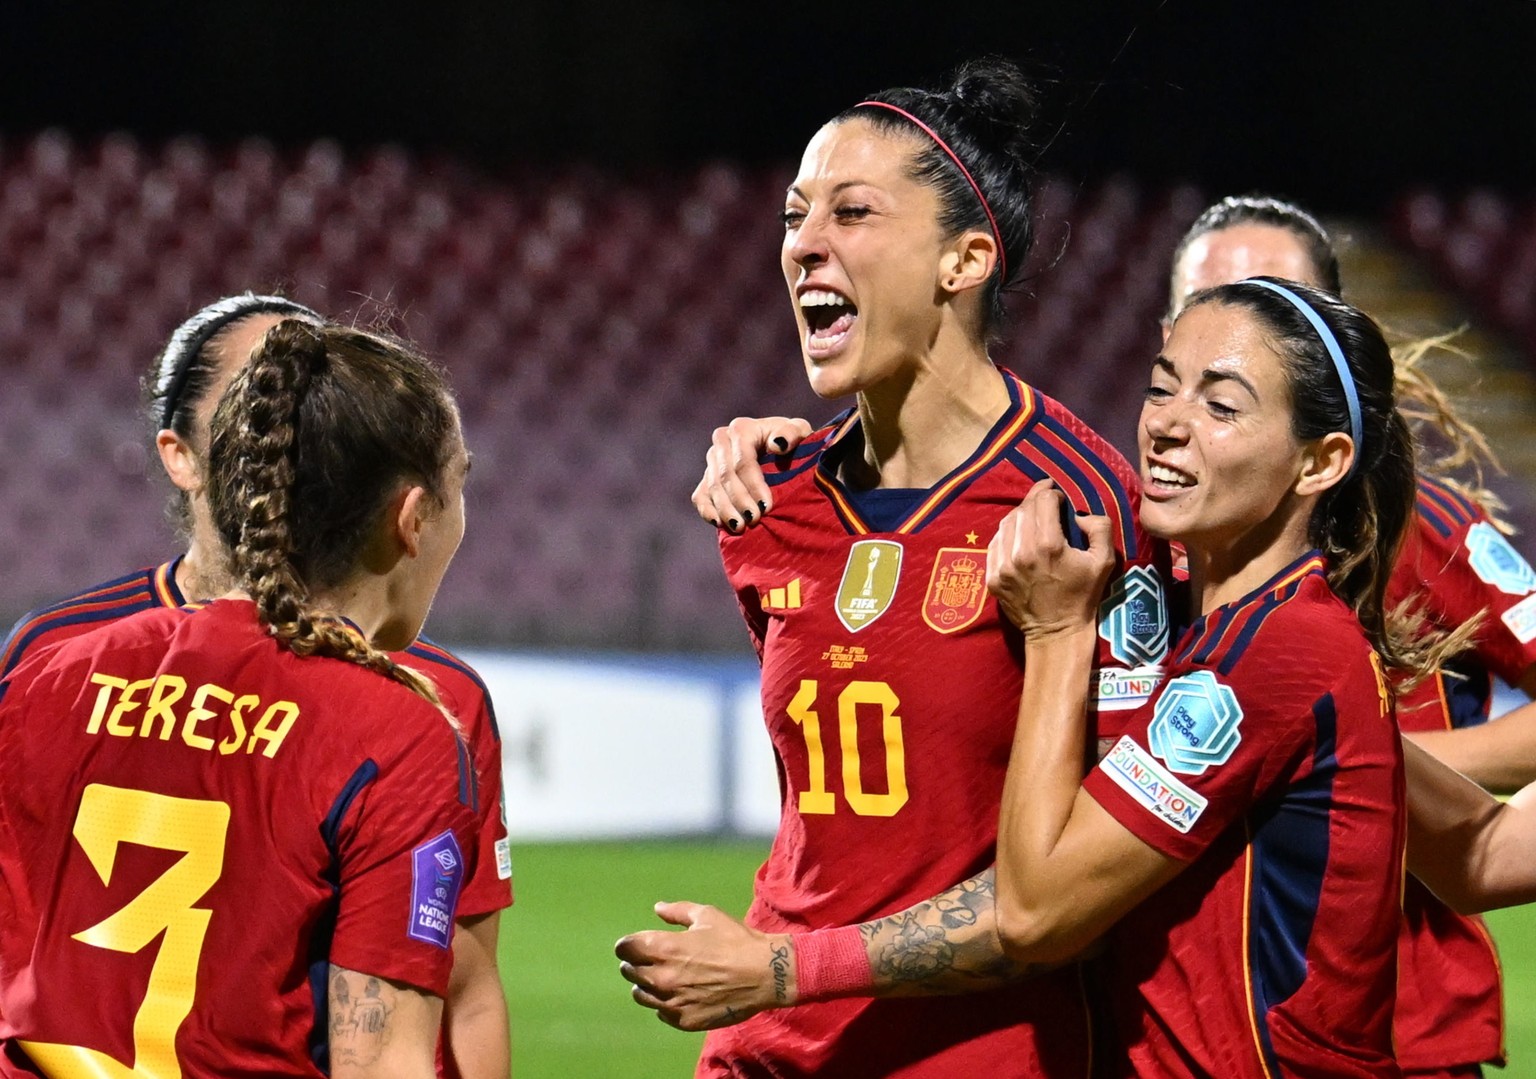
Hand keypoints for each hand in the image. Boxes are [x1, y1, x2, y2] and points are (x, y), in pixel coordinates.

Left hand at [615, 901, 795, 1030]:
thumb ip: (677, 911)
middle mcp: (662, 977)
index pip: (625, 949)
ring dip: (646, 985)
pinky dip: (664, 1003)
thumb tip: (657, 908)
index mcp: (663, 947)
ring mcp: (672, 1002)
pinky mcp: (683, 1020)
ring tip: (663, 978)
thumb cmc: (735, 939)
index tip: (634, 945)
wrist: (764, 974)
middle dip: (635, 963)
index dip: (627, 945)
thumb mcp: (707, 915)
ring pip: (641, 995)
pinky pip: (661, 1012)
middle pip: (630, 972)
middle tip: (649, 959)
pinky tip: (679, 994)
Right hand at [691, 417, 812, 531]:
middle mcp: (722, 441)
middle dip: (740, 500)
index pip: (743, 460)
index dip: (754, 484)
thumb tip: (777, 444)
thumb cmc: (793, 442)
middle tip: (754, 519)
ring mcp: (712, 460)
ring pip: (712, 487)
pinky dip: (707, 511)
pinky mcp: (706, 478)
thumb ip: (792, 433)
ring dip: (725, 509)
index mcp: (742, 429)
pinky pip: (700, 496)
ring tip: (740, 527)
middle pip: (726, 475)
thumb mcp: (799, 432)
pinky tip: (720, 524)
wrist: (780, 450)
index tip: (767, 505)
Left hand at [986, 480, 1114, 638]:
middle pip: (1024, 509)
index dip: (1052, 493)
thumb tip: (1078, 514)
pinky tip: (1018, 535)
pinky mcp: (992, 577)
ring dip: (1020, 514)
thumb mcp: (1105, 561)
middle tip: (1045, 498)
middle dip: (1036, 498)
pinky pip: (995, 544)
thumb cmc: (1083, 595)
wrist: (1057, 632)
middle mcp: (1022, 552)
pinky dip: (1007, 534)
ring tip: (1032, 515)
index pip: (1044, 501)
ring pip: (1006, 523)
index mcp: (1049, 545)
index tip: (1059, 497)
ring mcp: (1003, 566)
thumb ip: (1100, 527)